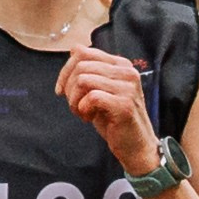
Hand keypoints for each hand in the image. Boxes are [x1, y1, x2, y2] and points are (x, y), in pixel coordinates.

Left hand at [58, 43, 161, 177]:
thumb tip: (71, 55)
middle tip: (74, 106)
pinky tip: (89, 118)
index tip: (62, 90)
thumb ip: (90, 72)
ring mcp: (127, 87)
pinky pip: (91, 97)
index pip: (82, 51)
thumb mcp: (101, 90)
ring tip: (82, 113)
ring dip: (74, 100)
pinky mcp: (124, 104)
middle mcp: (127, 71)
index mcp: (121, 64)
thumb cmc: (115, 120)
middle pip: (81, 65)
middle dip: (68, 87)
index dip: (65, 70)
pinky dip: (83, 109)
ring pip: (83, 79)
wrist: (136, 147)